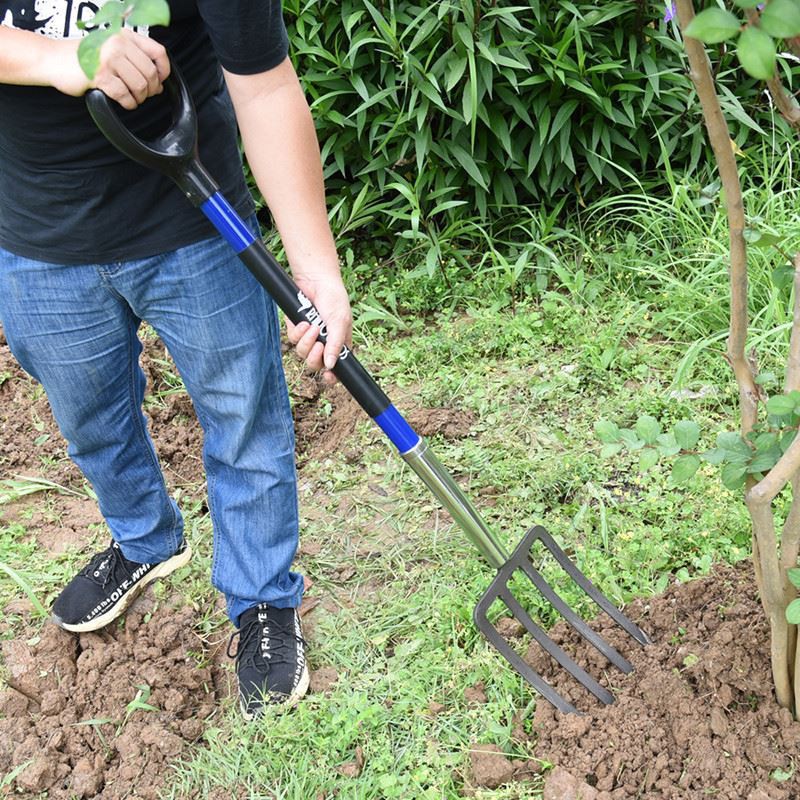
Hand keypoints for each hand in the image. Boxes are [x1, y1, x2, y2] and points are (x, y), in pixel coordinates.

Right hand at [51, 29, 168, 109]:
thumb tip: (159, 80)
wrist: (53, 59)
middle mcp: (118, 44)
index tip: (160, 80)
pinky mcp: (100, 76)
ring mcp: (108, 59)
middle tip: (144, 94)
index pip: (158, 52)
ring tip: (132, 97)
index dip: (164, 70)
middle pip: (150, 73)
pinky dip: (128, 103)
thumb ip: (133, 56)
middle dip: (151, 89)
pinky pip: (125, 95)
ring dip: (139, 98)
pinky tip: (124, 102)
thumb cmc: (84, 57)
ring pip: (140, 86)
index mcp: (124, 36)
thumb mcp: (110, 47)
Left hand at [286, 274, 352, 384]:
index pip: (336, 368)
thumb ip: (335, 344)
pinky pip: (293, 339)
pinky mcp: (297, 329)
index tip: (329, 377)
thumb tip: (331, 365)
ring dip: (307, 342)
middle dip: (315, 357)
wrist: (315, 280)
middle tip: (318, 345)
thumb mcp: (339, 322)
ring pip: (303, 353)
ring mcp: (309, 337)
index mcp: (339, 344)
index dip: (332, 376)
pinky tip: (304, 322)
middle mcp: (324, 344)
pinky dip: (298, 332)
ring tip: (312, 326)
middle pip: (316, 364)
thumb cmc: (334, 299)